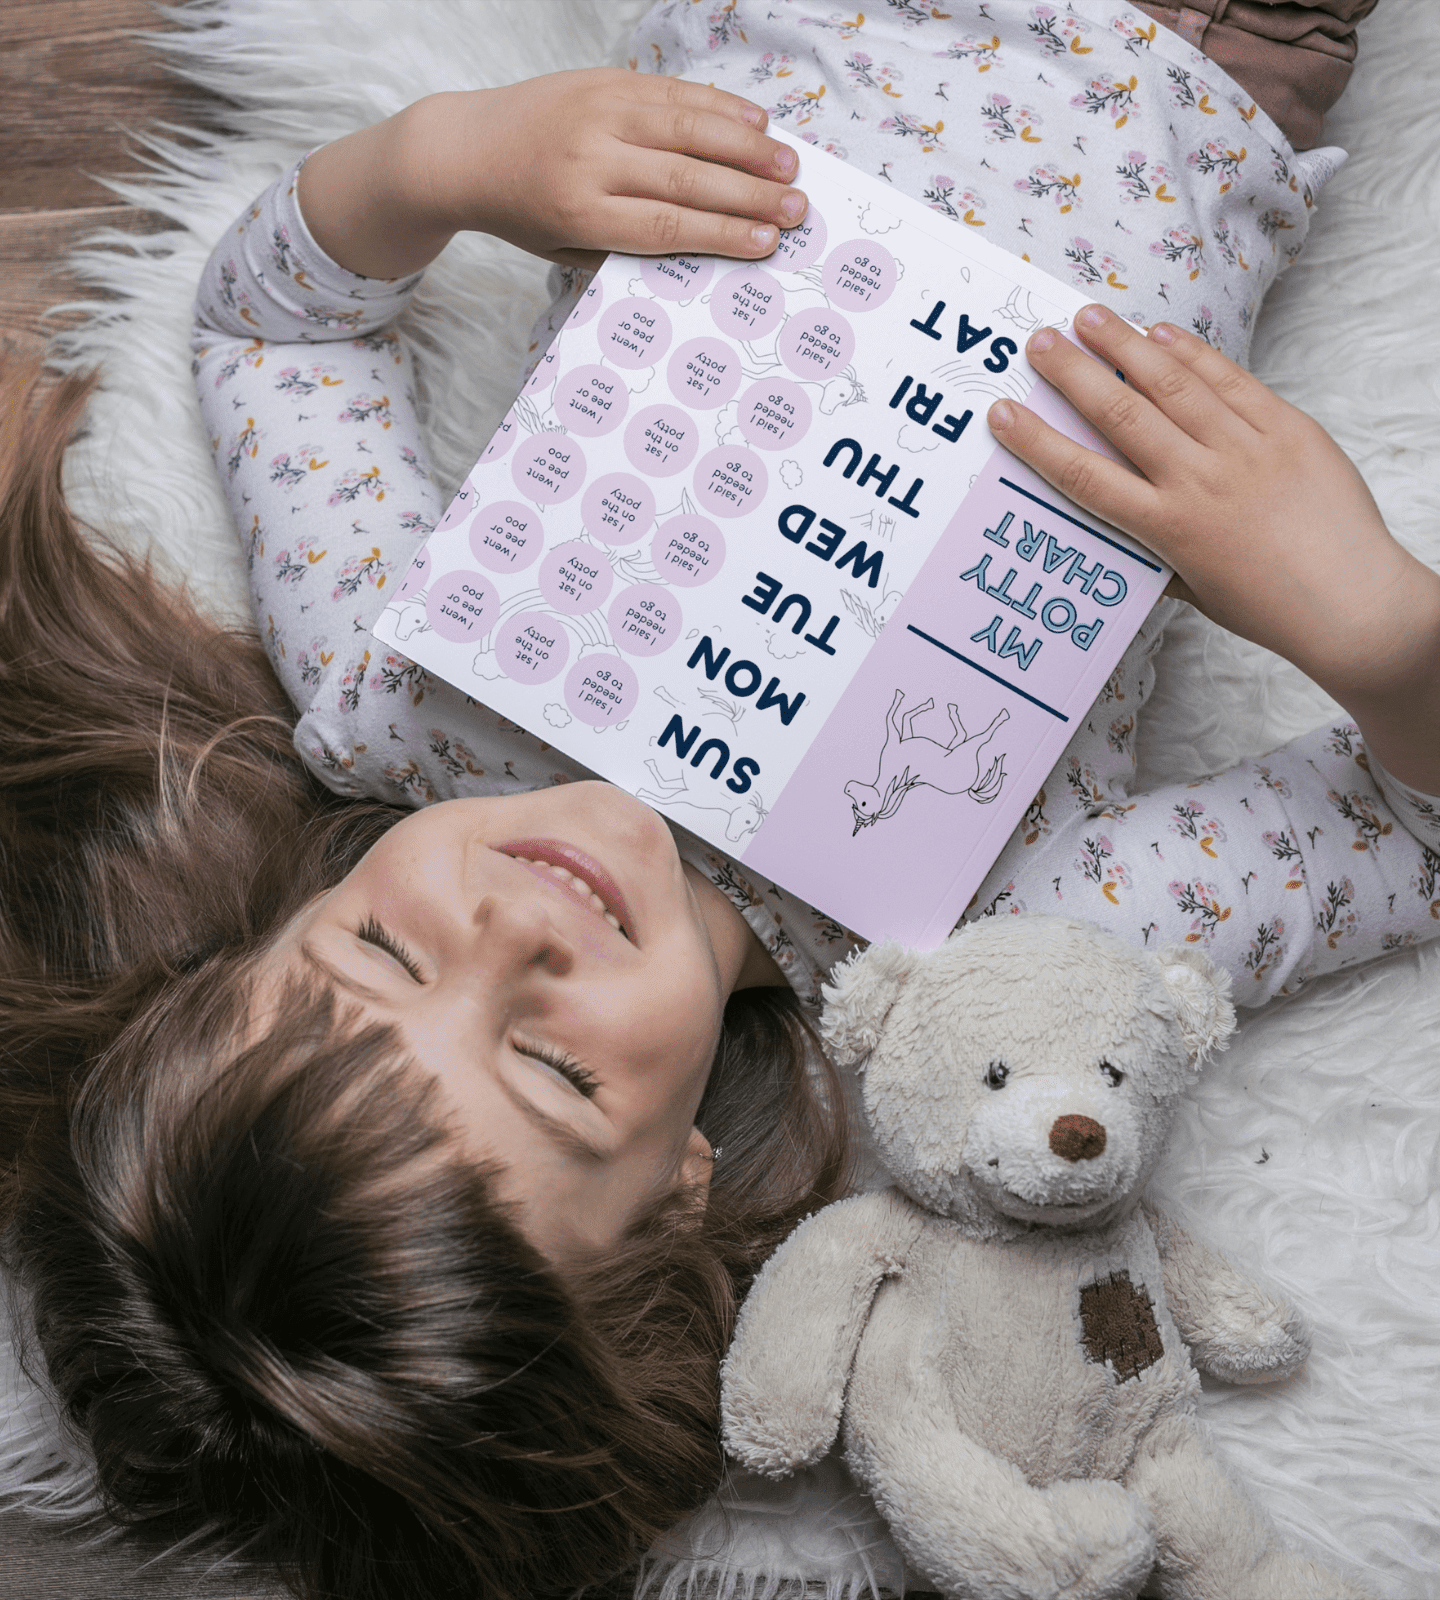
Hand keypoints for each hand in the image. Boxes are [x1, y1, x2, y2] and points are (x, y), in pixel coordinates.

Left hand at [300, 70, 806, 278]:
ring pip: (686, 126)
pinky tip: (756, 120)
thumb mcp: (565, 251)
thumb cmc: (521, 213)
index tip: (766, 242)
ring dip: (745, 145)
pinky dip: (717, 104)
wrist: (463, 148)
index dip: (721, 234)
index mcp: (579, 210)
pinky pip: (671, 91)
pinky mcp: (603, 78)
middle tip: (797, 208)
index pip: (665, 225)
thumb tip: (705, 248)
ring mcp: (598, 110)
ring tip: (788, 165)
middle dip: (748, 194)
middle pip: (685, 177)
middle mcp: (589, 157)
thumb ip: (626, 249)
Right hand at [988, 305, 1439, 791]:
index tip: (1005, 414)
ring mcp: (1245, 450)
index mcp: (1168, 528)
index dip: (1039, 443)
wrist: (1351, 601)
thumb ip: (1153, 553)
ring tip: (1090, 317)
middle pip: (1122, 414)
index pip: (1087, 477)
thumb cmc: (1268, 607)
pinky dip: (1192, 354)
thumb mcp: (1194, 589)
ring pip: (1172, 385)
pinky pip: (1230, 381)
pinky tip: (1161, 333)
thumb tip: (1114, 529)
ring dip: (1125, 346)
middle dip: (1075, 374)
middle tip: (1041, 342)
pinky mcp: (1286, 429)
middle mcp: (1200, 482)